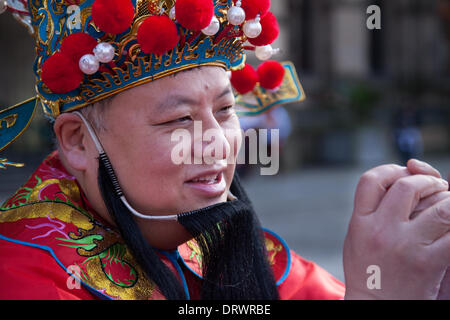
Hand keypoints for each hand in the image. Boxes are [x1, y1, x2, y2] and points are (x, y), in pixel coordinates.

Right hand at [344, 159, 449, 298]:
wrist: (377, 306)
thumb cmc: (369, 269)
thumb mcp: (357, 236)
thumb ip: (372, 207)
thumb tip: (404, 173)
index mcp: (359, 222)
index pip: (371, 180)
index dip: (390, 169)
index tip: (403, 173)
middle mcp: (380, 230)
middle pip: (407, 186)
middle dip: (427, 181)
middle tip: (435, 187)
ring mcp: (405, 245)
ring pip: (440, 207)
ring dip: (449, 202)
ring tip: (446, 206)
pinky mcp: (429, 262)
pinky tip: (448, 228)